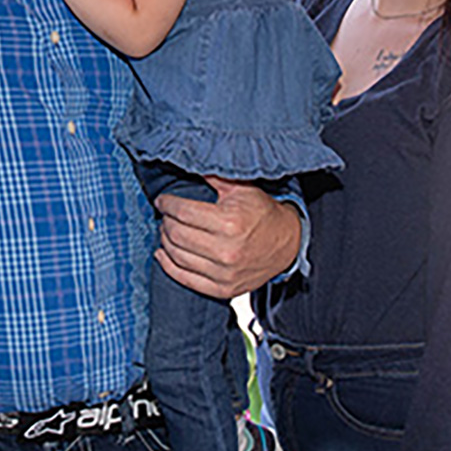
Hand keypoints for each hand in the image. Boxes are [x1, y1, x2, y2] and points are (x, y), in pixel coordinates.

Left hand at [154, 179, 301, 298]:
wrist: (287, 243)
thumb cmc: (262, 213)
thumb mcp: (241, 188)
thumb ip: (213, 176)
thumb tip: (187, 162)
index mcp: (229, 222)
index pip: (183, 212)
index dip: (167, 204)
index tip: (162, 201)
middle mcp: (226, 250)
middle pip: (177, 234)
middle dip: (166, 221)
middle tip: (166, 214)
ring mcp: (224, 273)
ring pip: (177, 256)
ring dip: (165, 241)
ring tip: (167, 230)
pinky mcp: (222, 289)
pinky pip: (185, 279)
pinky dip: (168, 266)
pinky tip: (163, 253)